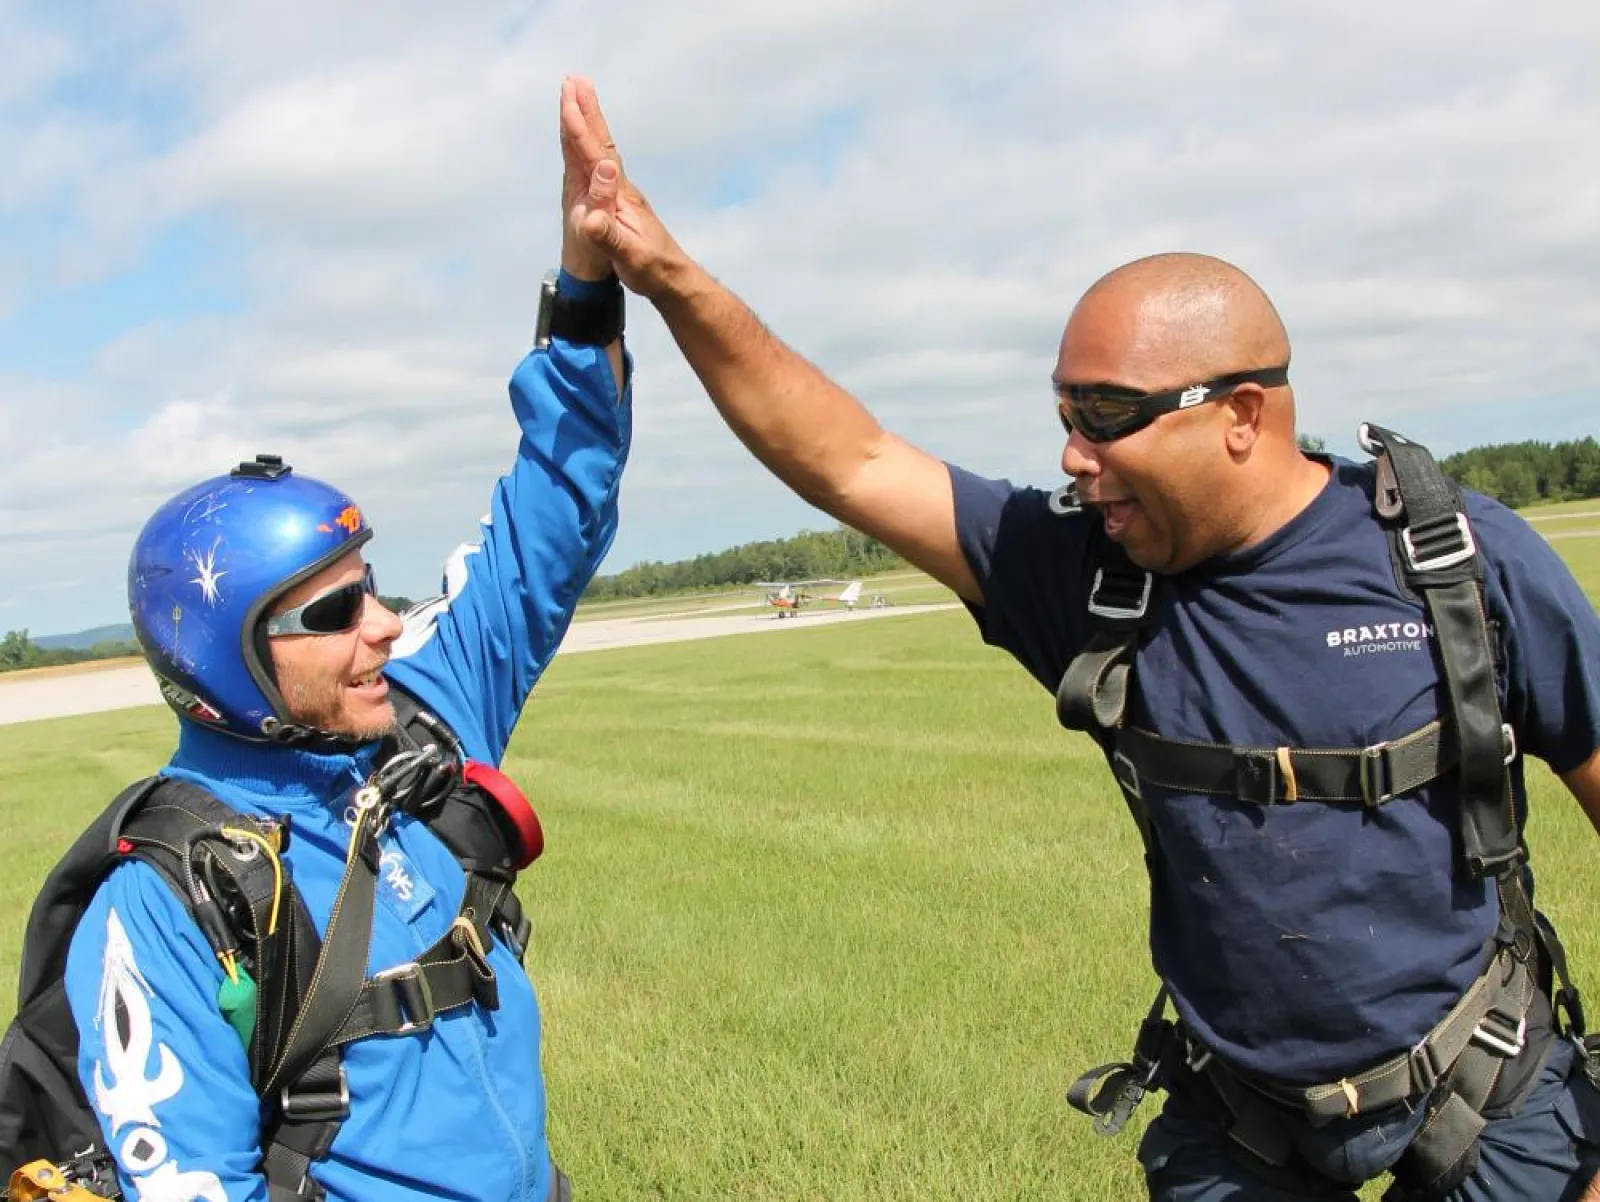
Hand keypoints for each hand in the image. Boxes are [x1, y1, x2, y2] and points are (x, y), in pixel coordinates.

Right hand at [560, 76, 686, 299]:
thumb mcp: (629, 255)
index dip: (580, 130)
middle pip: (601, 142)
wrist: (673, 278)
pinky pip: (599, 163)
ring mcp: (622, 192)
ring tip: (578, 98)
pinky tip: (589, 143)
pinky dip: (590, 145)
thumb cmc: (651, 268)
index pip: (596, 157)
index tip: (568, 100)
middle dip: (586, 110)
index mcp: (620, 197)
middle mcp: (622, 188)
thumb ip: (609, 235)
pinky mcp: (620, 201)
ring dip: (588, 122)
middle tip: (573, 79)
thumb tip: (592, 216)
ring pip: (600, 149)